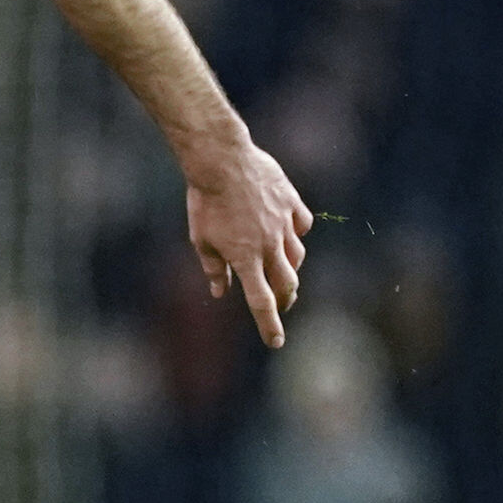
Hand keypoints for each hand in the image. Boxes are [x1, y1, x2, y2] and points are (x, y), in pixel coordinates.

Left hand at [185, 140, 310, 347]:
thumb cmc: (205, 202)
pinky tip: (288, 233)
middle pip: (287, 283)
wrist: (222, 161)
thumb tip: (220, 293)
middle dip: (285, 299)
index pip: (260, 302)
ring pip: (297, 255)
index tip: (276, 342)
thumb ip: (213, 268)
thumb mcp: (201, 239)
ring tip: (283, 271)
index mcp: (245, 259)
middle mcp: (270, 245)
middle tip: (282, 304)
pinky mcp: (292, 204)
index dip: (269, 324)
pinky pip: (301, 224)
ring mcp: (284, 224)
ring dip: (290, 267)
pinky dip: (295, 232)